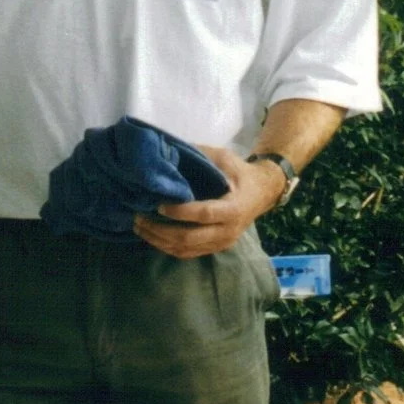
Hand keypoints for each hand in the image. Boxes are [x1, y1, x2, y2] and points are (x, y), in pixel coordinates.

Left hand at [136, 144, 281, 259]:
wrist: (263, 192)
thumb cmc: (241, 172)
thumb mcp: (224, 158)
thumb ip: (199, 156)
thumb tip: (167, 150)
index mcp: (233, 208)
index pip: (203, 214)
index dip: (180, 212)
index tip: (159, 204)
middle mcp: (228, 231)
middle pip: (190, 238)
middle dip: (161, 230)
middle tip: (139, 218)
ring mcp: (222, 243)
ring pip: (186, 249)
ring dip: (159, 241)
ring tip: (140, 227)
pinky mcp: (216, 248)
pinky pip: (188, 253)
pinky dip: (168, 247)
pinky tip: (152, 236)